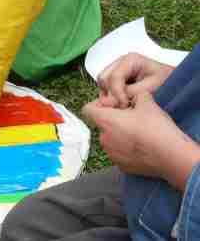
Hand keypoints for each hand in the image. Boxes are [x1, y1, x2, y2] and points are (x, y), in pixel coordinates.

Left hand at [83, 93, 199, 190]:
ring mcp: (111, 154)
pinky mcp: (121, 166)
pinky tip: (141, 146)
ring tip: (137, 133)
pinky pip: (118, 153)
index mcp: (105, 121)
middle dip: (112, 119)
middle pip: (101, 124)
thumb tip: (132, 96)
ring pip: (110, 139)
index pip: (88, 109)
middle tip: (130, 117)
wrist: (172, 156)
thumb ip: (133, 94)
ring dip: (118, 135)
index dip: (98, 104)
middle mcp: (104, 138)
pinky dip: (125, 149)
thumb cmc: (156, 127)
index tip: (113, 105)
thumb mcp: (146, 100)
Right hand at [97, 52, 173, 107]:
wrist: (174, 81)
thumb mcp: (151, 88)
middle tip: (123, 106)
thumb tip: (113, 101)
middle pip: (103, 78)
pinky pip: (106, 86)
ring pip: (102, 82)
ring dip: (109, 95)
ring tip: (123, 104)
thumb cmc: (166, 82)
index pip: (114, 77)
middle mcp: (120, 61)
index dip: (116, 93)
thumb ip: (131, 92)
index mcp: (130, 59)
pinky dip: (111, 95)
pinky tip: (123, 101)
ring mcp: (117, 68)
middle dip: (110, 93)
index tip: (125, 105)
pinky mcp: (117, 76)